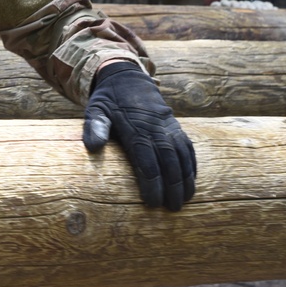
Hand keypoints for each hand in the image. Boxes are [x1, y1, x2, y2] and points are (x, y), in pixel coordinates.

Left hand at [82, 62, 195, 210]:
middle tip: (172, 209)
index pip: (146, 160)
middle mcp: (156, 129)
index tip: (152, 202)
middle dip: (172, 186)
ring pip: (182, 156)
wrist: (127, 77)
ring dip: (185, 179)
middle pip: (168, 161)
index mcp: (135, 128)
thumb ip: (95, 127)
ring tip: (184, 201)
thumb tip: (93, 147)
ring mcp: (168, 127)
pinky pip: (188, 147)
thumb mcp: (95, 109)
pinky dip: (192, 165)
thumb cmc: (108, 100)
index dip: (151, 183)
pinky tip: (192, 182)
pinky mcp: (176, 126)